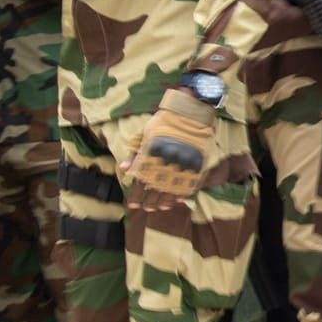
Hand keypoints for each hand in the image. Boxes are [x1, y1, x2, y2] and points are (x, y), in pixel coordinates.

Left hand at [122, 88, 218, 208]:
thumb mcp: (145, 134)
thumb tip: (125, 169)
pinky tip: (178, 200)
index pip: (141, 181)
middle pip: (156, 188)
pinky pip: (189, 183)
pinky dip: (183, 192)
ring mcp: (182, 164)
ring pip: (172, 188)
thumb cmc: (164, 122)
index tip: (132, 205)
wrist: (189, 112)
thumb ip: (135, 153)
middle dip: (150, 201)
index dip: (136, 195)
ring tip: (160, 208)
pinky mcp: (196, 163)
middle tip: (146, 209)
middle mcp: (166, 162)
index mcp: (152, 156)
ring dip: (165, 200)